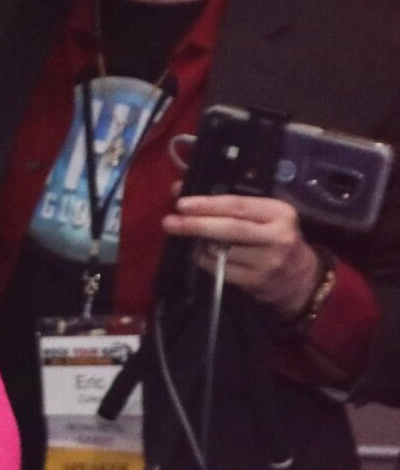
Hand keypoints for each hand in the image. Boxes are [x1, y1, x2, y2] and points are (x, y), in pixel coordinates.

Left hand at [163, 193, 320, 318]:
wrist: (299, 275)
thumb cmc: (272, 236)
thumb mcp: (259, 214)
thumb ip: (224, 202)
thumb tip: (179, 188)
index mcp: (279, 213)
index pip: (238, 206)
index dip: (208, 204)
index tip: (181, 204)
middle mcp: (278, 236)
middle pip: (231, 228)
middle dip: (197, 225)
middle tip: (169, 222)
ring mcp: (269, 261)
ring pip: (223, 251)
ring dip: (200, 245)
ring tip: (191, 240)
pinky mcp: (258, 281)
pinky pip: (221, 269)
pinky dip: (205, 261)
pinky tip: (202, 255)